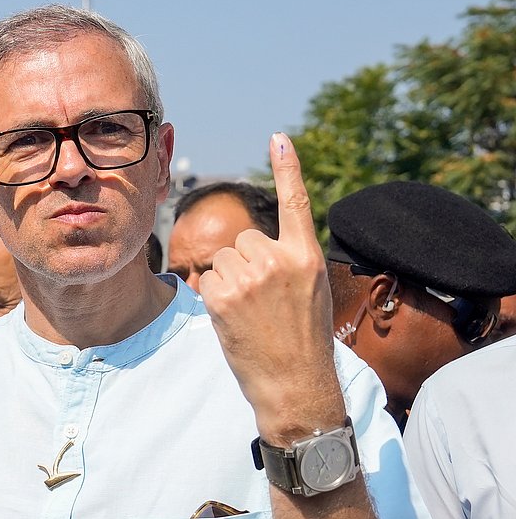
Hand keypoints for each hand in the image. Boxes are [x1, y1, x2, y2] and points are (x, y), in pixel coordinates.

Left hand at [198, 133, 344, 442]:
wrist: (294, 382)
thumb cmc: (302, 340)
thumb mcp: (309, 291)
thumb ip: (288, 260)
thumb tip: (252, 244)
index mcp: (308, 255)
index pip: (296, 201)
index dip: (287, 167)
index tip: (278, 136)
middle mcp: (279, 259)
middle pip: (245, 237)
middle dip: (247, 263)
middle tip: (265, 301)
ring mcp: (250, 276)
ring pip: (224, 256)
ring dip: (231, 279)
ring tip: (251, 312)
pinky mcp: (223, 293)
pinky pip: (209, 276)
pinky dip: (216, 294)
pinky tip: (235, 318)